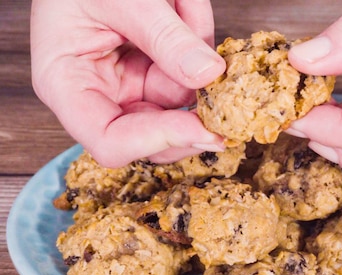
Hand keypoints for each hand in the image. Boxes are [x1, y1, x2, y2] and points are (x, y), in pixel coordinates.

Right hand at [31, 0, 225, 166]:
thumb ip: (164, 36)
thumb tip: (208, 75)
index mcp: (67, 85)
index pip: (111, 142)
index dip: (159, 141)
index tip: (203, 128)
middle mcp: (99, 93)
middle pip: (154, 136)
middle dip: (191, 108)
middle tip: (222, 83)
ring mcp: (129, 83)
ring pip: (182, 100)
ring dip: (196, 56)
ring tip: (180, 2)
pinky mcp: (153, 70)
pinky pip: (190, 73)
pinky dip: (196, 39)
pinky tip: (182, 4)